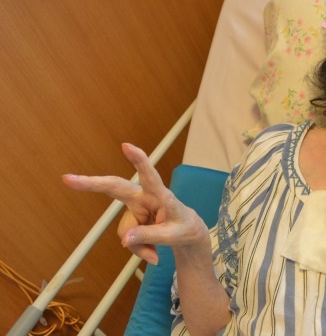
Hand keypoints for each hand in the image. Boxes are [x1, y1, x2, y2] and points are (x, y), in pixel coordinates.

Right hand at [62, 143, 208, 264]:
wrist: (187, 233)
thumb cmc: (183, 228)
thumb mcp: (172, 236)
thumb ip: (149, 236)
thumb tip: (124, 240)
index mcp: (159, 194)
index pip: (149, 175)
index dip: (139, 161)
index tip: (127, 146)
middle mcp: (143, 196)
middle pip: (115, 188)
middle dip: (91, 184)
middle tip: (67, 179)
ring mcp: (135, 207)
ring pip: (125, 231)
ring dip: (138, 244)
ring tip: (156, 250)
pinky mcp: (131, 218)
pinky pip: (127, 238)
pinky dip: (138, 247)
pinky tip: (151, 249)